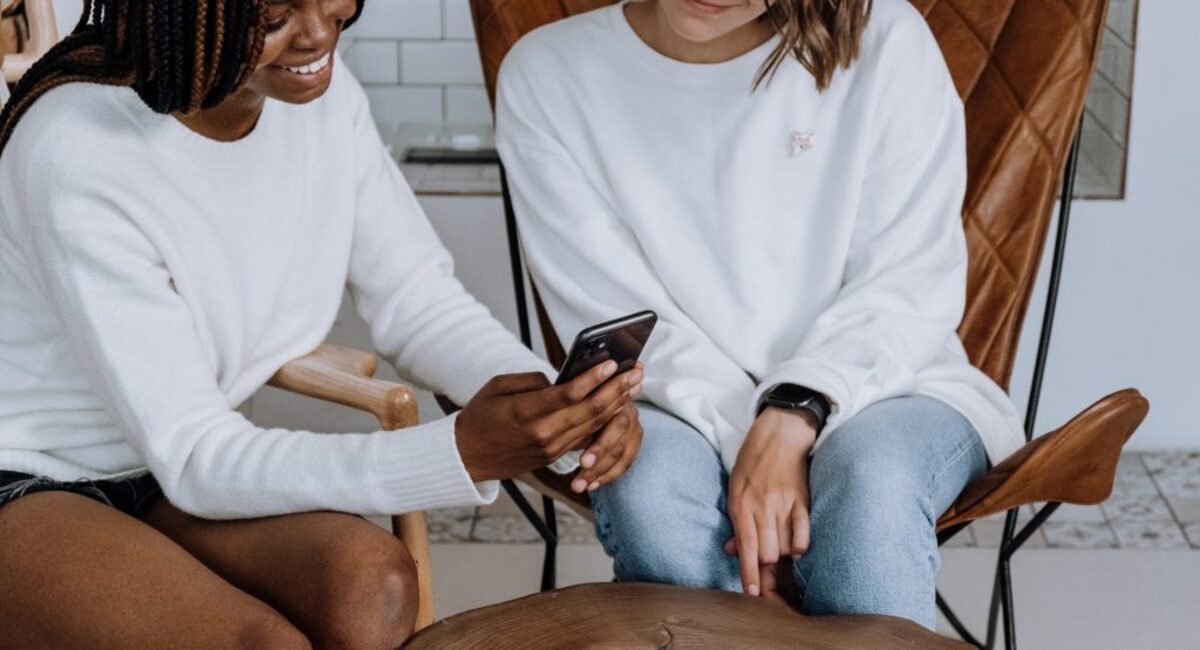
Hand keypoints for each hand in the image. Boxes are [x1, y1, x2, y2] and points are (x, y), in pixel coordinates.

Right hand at [455, 361, 643, 481]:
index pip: (568, 394)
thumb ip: (532, 381)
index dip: (593, 378)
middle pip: (588, 410)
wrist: (465, 458)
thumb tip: (560, 381)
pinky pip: (584, 437)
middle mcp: (542, 433)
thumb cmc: (479, 416)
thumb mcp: (497, 387)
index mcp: (525, 413)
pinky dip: (603, 421)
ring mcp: (550, 448)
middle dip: (615, 389)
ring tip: (633, 386)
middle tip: (635, 372)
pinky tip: (617, 406)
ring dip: (616, 405)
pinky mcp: (553, 456)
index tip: (611, 363)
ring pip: (591, 425)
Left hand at [725, 407, 816, 595]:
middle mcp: (762, 506)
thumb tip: (732, 551)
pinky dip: (800, 546)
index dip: (749, 573)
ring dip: (782, 558)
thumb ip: (736, 521)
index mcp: (741, 504)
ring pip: (785, 547)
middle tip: (767, 578)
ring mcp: (785, 503)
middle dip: (767, 570)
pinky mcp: (803, 501)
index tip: (753, 593)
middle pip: (767, 553)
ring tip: (779, 557)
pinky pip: (804, 534)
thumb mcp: (734, 488)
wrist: (779, 434)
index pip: (745, 547)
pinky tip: (795, 548)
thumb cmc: (752, 462)